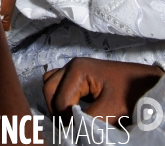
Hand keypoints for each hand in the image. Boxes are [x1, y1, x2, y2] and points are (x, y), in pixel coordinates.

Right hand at [43, 58, 163, 124]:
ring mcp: (74, 68)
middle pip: (49, 88)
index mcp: (77, 69)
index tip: (75, 132)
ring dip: (56, 102)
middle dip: (56, 110)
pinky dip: (60, 96)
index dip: (64, 119)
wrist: (146, 84)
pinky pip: (59, 84)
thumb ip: (86, 119)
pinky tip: (72, 109)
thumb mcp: (110, 110)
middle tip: (70, 126)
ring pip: (51, 85)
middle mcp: (72, 65)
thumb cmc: (131, 93)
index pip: (59, 99)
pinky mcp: (79, 75)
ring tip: (69, 119)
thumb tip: (70, 130)